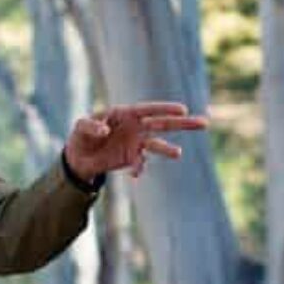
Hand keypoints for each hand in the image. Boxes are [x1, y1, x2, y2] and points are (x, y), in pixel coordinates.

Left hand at [63, 101, 207, 181]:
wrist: (78, 158)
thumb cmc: (80, 136)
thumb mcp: (80, 128)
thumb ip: (91, 126)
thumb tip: (105, 131)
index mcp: (125, 114)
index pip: (149, 109)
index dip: (165, 109)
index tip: (183, 110)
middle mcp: (135, 127)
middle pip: (162, 124)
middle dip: (183, 123)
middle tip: (204, 123)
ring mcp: (135, 143)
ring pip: (156, 144)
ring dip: (167, 149)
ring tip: (178, 153)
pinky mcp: (132, 158)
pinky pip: (141, 163)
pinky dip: (140, 168)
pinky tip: (135, 174)